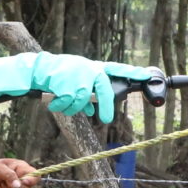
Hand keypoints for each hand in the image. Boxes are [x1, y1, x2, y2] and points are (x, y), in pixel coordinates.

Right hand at [29, 55, 159, 120]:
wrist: (41, 68)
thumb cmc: (62, 75)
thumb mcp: (78, 80)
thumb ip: (89, 93)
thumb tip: (93, 111)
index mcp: (95, 67)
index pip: (117, 69)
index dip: (132, 72)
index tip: (146, 75)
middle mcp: (90, 70)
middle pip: (105, 91)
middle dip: (106, 107)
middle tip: (106, 120)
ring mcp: (79, 76)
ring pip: (83, 102)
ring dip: (73, 108)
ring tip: (64, 103)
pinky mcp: (67, 84)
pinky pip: (69, 104)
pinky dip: (61, 107)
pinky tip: (56, 102)